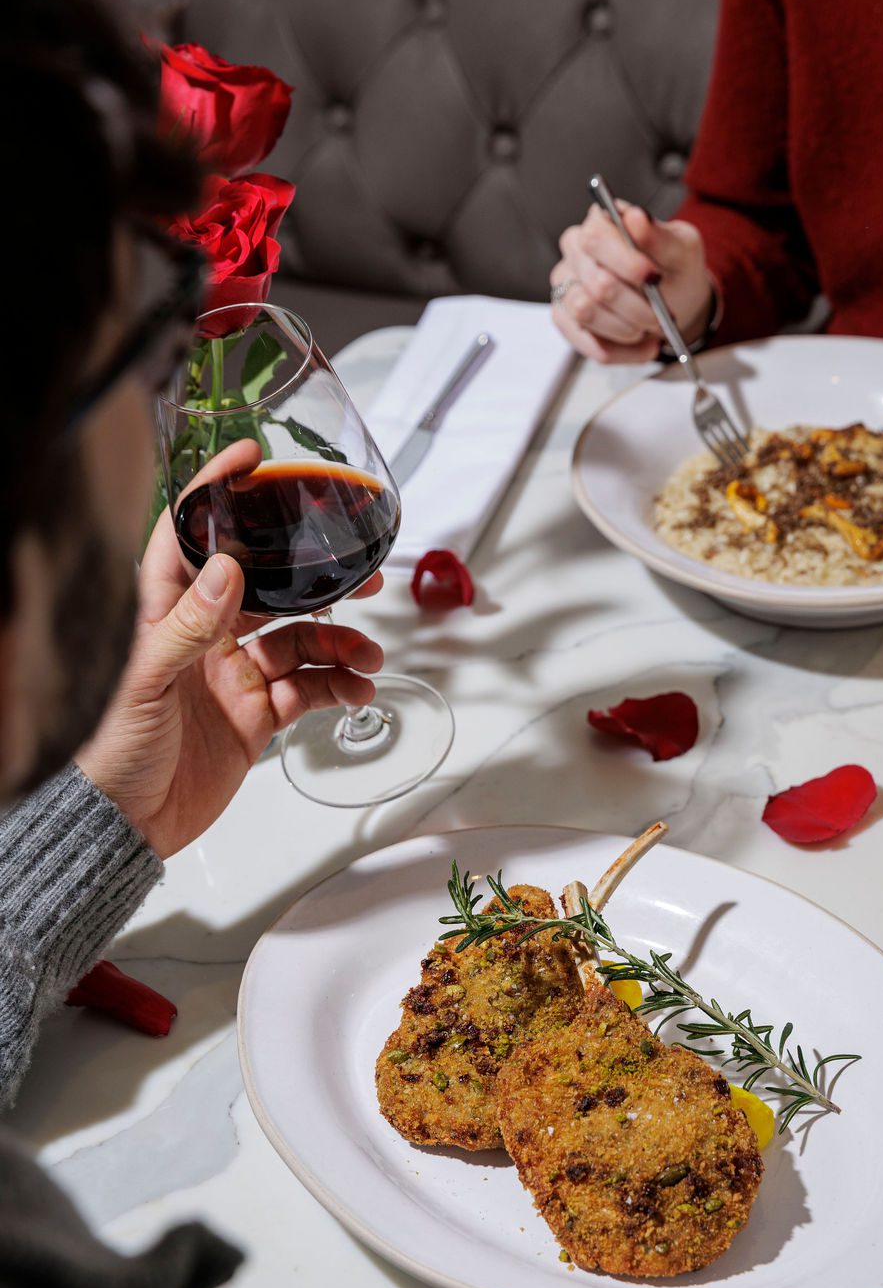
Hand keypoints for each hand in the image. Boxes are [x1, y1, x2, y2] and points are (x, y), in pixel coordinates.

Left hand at [77, 441, 383, 858]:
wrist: (126, 825)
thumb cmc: (109, 752)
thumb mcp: (141, 684)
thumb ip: (185, 628)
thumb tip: (223, 569)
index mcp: (162, 614)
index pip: (188, 537)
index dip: (216, 495)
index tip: (253, 462)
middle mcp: (202, 636)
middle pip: (266, 586)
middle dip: (314, 578)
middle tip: (359, 575)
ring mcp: (233, 674)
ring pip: (298, 639)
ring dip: (338, 641)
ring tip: (367, 652)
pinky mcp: (255, 715)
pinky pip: (306, 689)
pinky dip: (336, 686)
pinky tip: (356, 688)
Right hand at [551, 202, 713, 363]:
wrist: (675, 302)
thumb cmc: (674, 270)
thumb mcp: (681, 249)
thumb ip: (660, 236)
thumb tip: (635, 218)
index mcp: (601, 223)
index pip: (596, 238)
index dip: (624, 261)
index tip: (652, 277)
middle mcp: (576, 251)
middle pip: (595, 282)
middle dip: (635, 307)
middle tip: (661, 317)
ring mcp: (566, 286)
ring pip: (585, 312)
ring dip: (626, 329)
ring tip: (651, 329)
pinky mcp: (564, 318)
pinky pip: (585, 342)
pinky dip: (620, 350)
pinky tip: (642, 346)